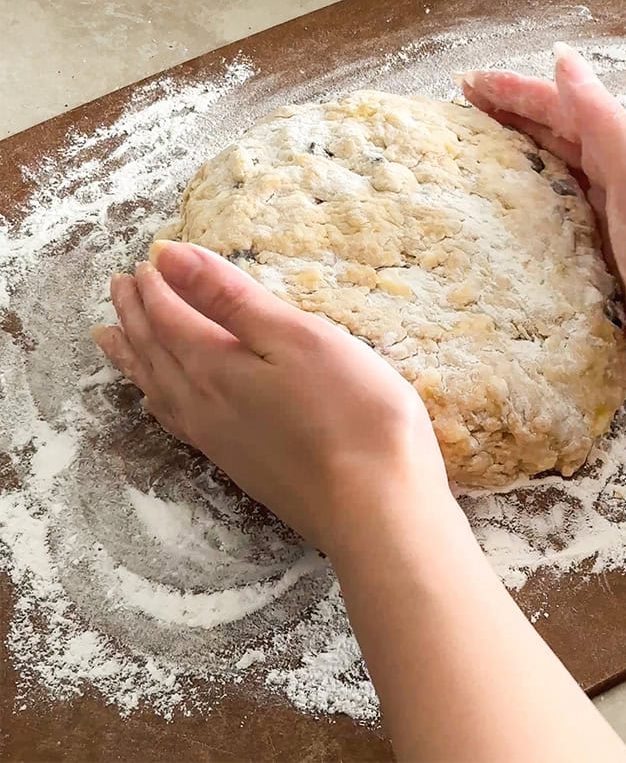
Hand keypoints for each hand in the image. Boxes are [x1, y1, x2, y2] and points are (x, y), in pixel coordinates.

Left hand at [92, 241, 451, 558]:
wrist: (374, 507)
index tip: (149, 258)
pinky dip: (156, 398)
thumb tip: (168, 258)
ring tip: (111, 336)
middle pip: (155, 351)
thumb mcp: (297, 338)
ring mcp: (216, 438)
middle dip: (136, 314)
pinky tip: (160, 401)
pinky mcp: (236, 464)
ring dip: (134, 356)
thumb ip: (231, 298)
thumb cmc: (352, 413)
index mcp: (214, 366)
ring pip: (158, 387)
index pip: (170, 317)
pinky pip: (175, 420)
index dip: (158, 286)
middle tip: (120, 285)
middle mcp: (201, 403)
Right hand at [461, 43, 625, 414]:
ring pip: (548, 189)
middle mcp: (615, 184)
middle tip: (450, 123)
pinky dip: (521, 233)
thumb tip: (562, 57)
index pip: (558, 109)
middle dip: (503, 127)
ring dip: (509, 176)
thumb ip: (599, 117)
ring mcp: (607, 229)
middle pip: (550, 143)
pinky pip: (551, 242)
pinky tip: (490, 240)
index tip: (463, 83)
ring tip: (460, 173)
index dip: (512, 93)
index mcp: (624, 151)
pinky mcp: (600, 273)